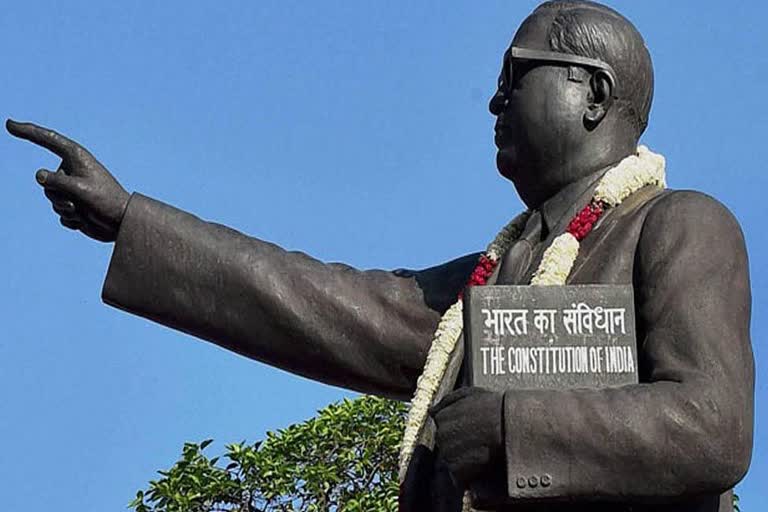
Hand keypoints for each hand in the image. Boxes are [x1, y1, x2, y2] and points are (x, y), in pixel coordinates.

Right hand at [7, 119, 129, 241]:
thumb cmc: (106, 202)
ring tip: (83, 211)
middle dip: (58, 195)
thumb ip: (56, 182)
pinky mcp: (74, 205)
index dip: (28, 132)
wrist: (121, 224)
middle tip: (77, 202)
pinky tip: (86, 219)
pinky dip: (70, 219)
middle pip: (46, 182)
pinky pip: (60, 213)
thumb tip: (39, 176)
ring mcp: (73, 188)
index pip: (48, 140)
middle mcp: (73, 171)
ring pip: (51, 198)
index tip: (9, 124)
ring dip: (65, 208)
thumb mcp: (79, 189)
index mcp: (77, 158)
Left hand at [429, 387, 503, 487]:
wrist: (509, 427)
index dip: (457, 429)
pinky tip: (480, 464)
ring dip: (463, 460)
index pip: (441, 427)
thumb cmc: (493, 407)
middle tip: (477, 442)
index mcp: (441, 417)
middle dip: (458, 444)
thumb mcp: (469, 393)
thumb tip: (431, 411)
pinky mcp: (457, 471)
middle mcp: (440, 436)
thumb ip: (447, 401)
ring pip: (451, 460)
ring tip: (481, 452)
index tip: (470, 430)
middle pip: (445, 444)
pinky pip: (458, 476)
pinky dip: (468, 474)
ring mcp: (447, 454)